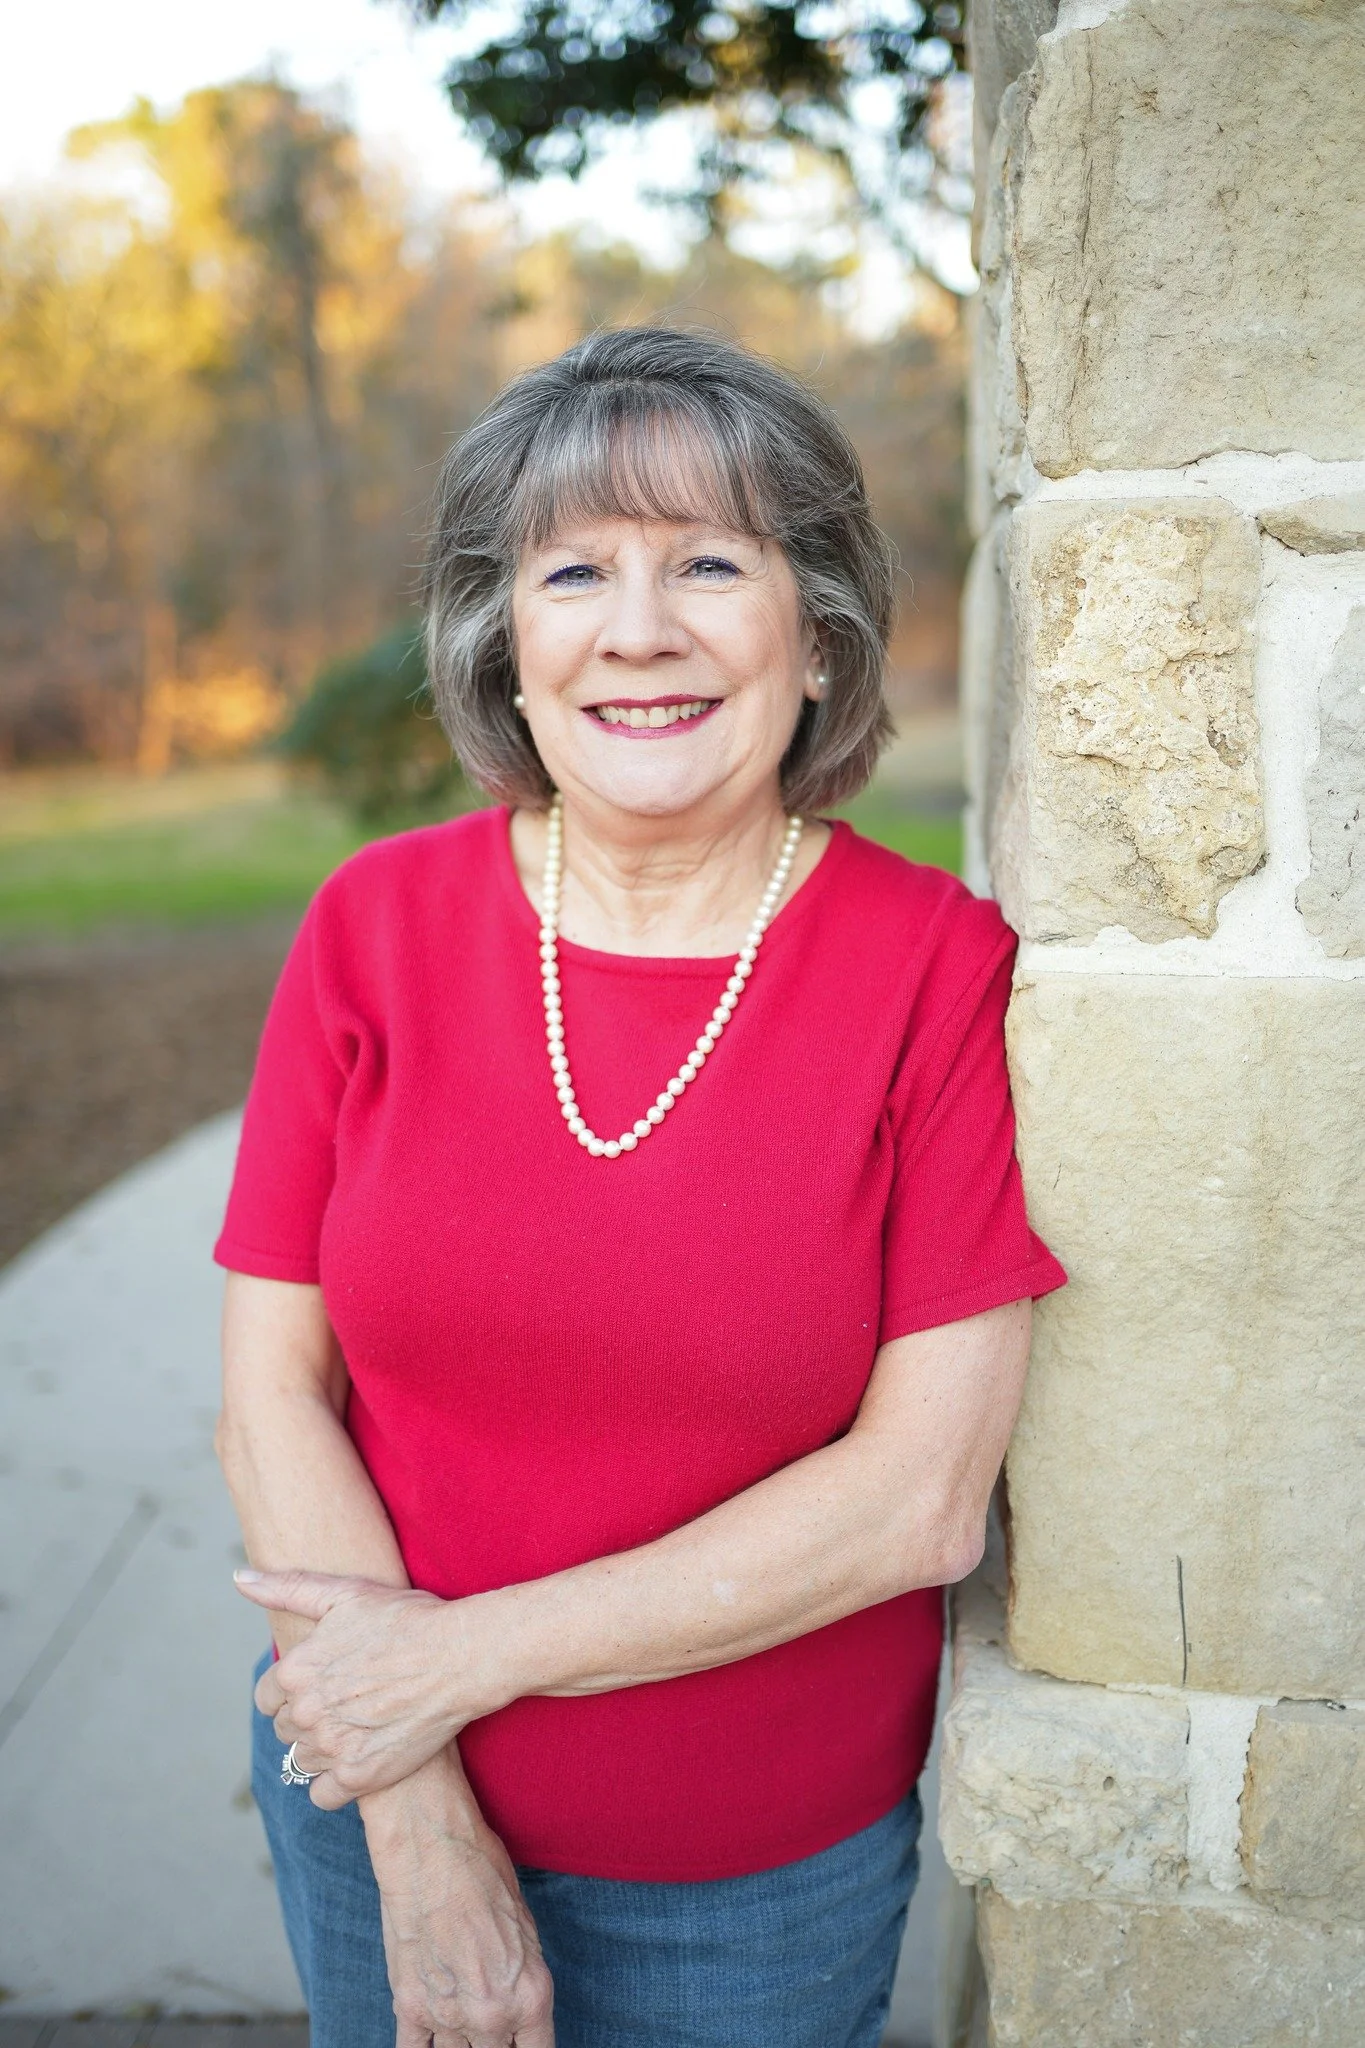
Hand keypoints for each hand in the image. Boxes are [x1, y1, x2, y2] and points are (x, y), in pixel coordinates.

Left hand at [237, 1566, 491, 1806]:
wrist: (459, 1656)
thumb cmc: (405, 1619)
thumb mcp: (345, 1593)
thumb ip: (286, 1588)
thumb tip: (240, 1578)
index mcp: (295, 1670)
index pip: (267, 1699)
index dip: (293, 1691)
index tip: (323, 1684)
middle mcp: (306, 1712)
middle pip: (285, 1730)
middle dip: (308, 1718)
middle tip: (347, 1702)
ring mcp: (332, 1747)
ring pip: (303, 1762)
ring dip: (323, 1749)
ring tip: (359, 1726)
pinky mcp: (360, 1776)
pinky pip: (323, 1796)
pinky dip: (336, 1783)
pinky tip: (360, 1759)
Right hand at [363, 1753, 554, 2047]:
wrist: (431, 1849)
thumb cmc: (483, 1874)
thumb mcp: (526, 1929)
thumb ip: (521, 1982)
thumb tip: (516, 2012)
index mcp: (531, 1995)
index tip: (518, 2044)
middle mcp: (492, 2015)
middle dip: (495, 2045)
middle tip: (488, 2019)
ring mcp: (448, 2016)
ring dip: (461, 2045)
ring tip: (462, 2019)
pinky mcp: (409, 2006)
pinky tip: (431, 2040)